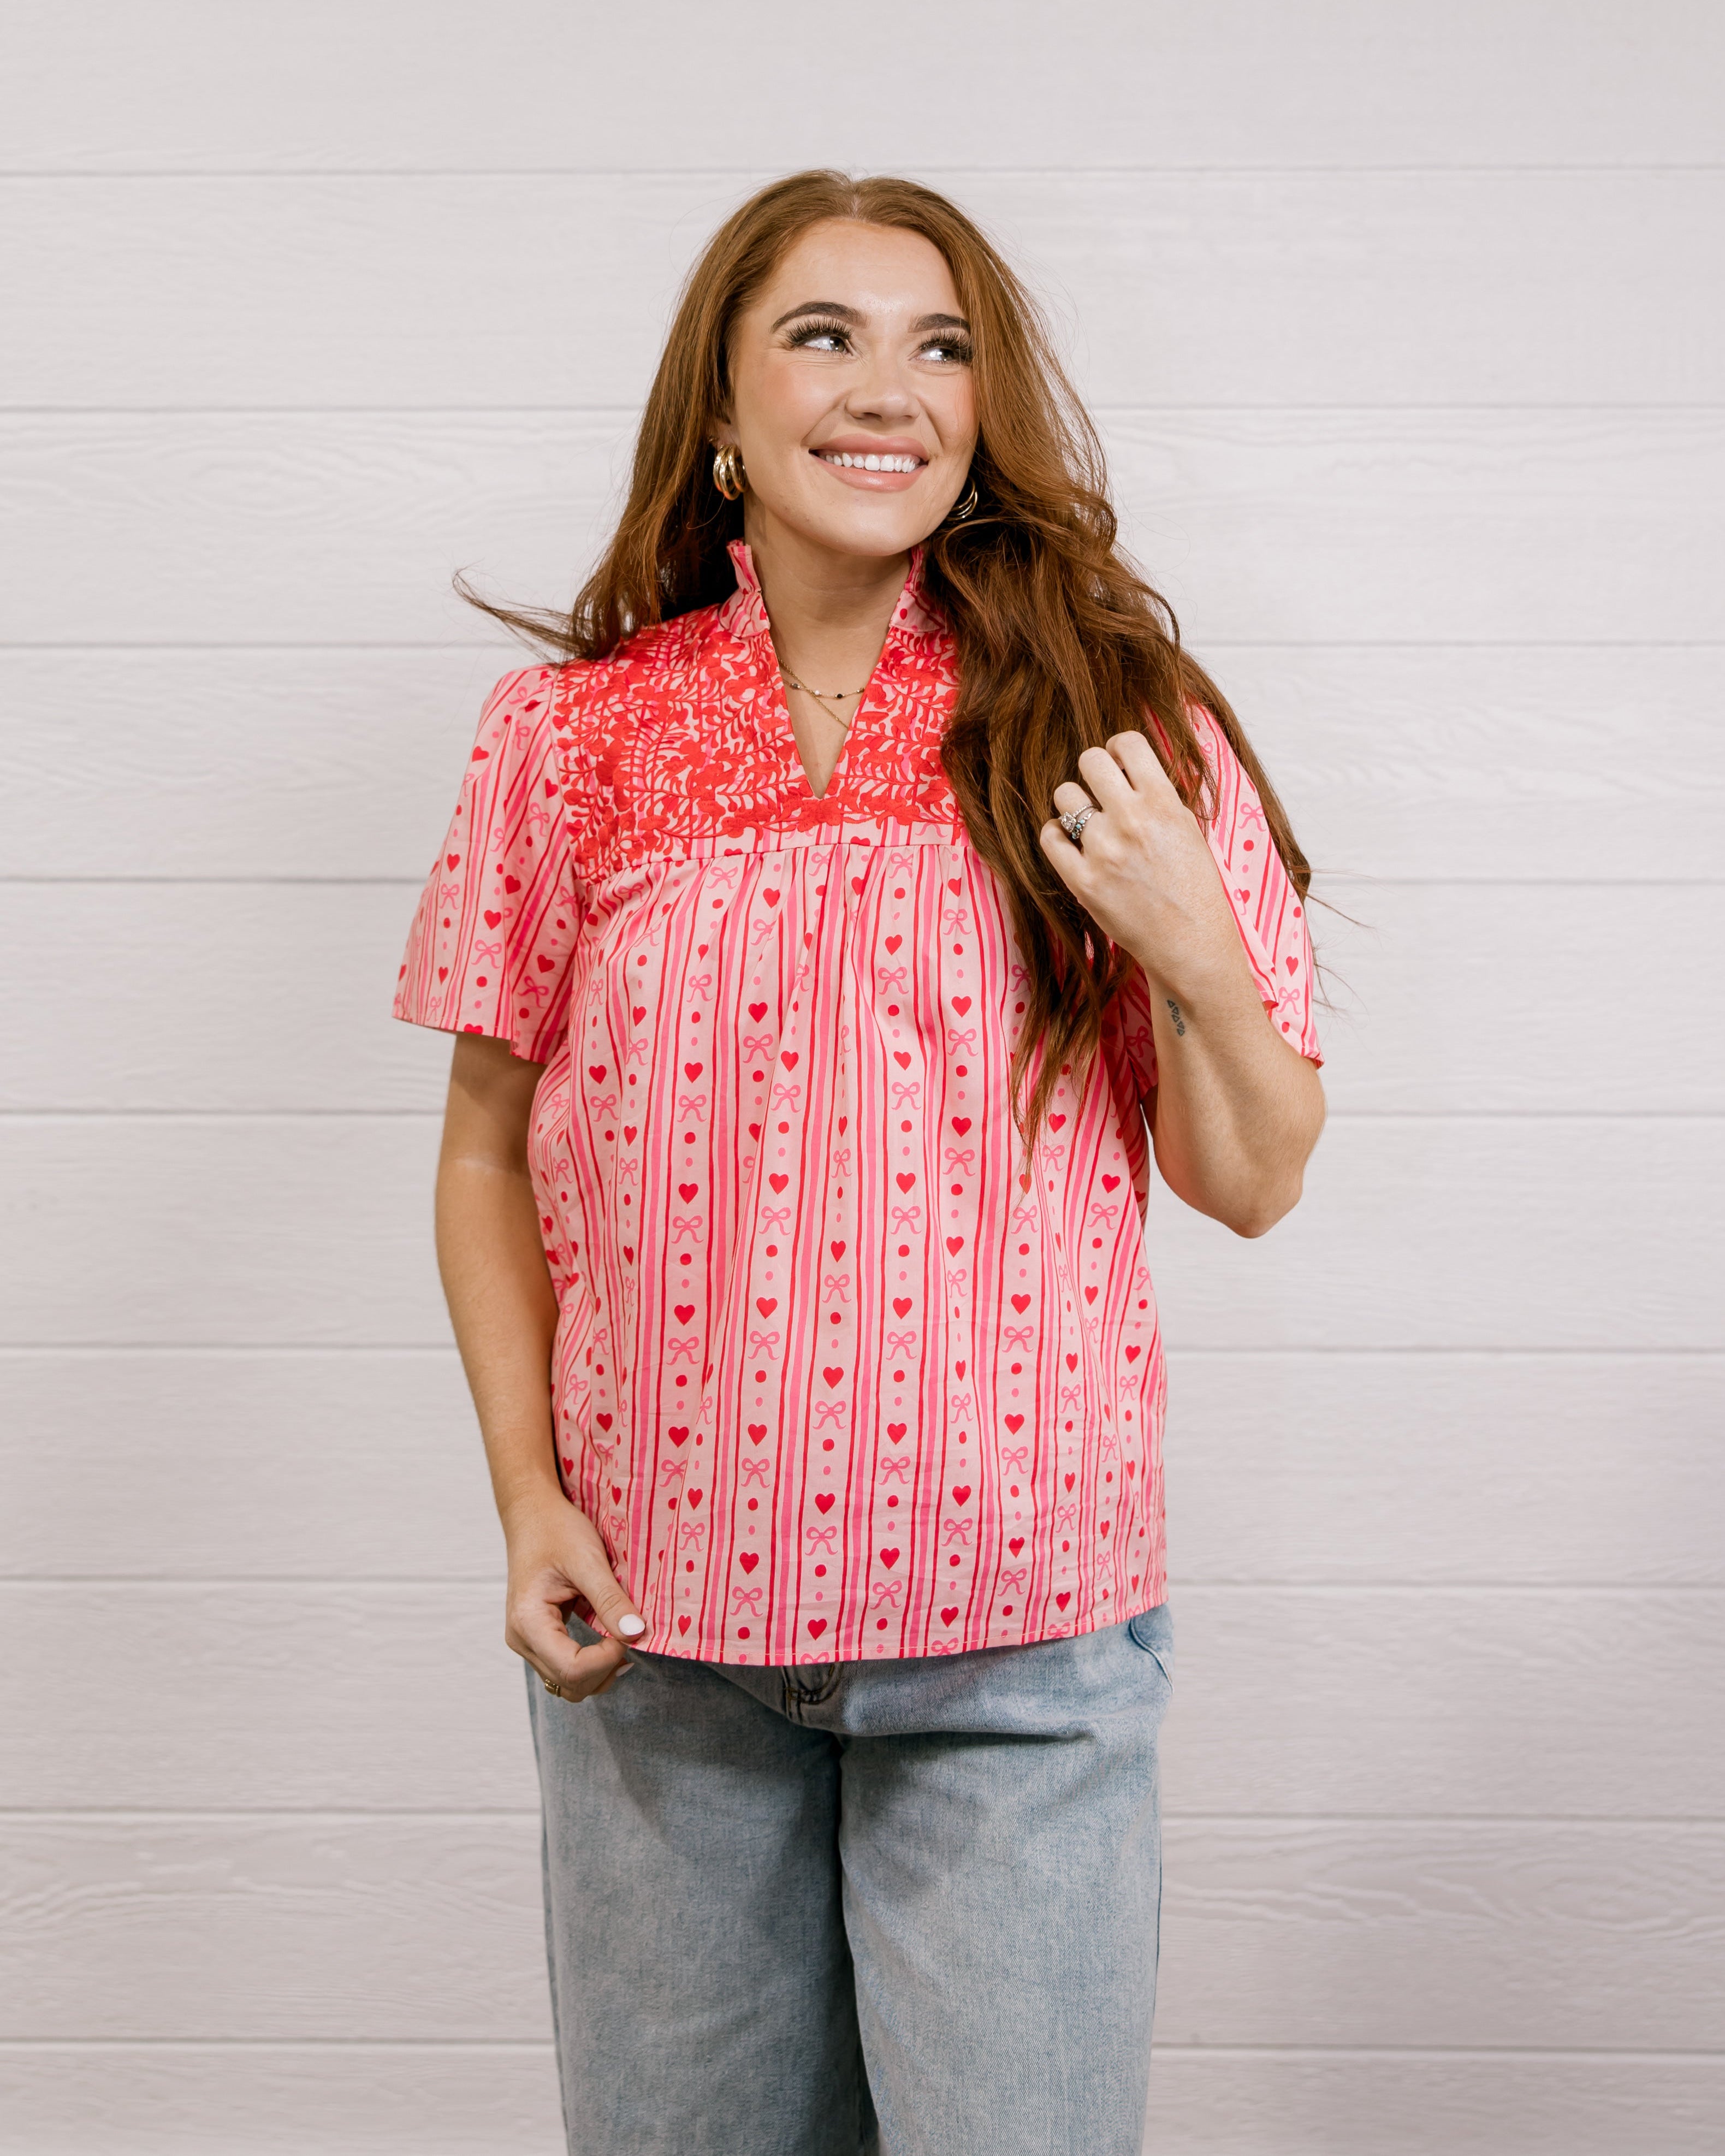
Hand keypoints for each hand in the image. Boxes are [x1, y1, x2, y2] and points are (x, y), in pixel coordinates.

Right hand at [502, 1485, 647, 1702]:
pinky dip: (591, 1664)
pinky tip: (610, 1641)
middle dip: (605, 1668)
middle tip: (630, 1635)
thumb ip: (610, 1600)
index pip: (571, 1669)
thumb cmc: (556, 1529)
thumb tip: (636, 1634)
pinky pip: (565, 1668)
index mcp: (528, 1622)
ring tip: (622, 1640)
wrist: (532, 1514)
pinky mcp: (537, 1638)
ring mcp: (526, 1642)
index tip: (631, 1630)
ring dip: (600, 1671)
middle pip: (569, 1684)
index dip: (608, 1658)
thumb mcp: (588, 1559)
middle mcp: (521, 1639)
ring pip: (567, 1684)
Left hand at [1038, 733, 1236, 985]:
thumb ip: (1160, 796)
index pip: (1128, 742)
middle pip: (1089, 760)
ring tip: (1089, 823)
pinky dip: (1057, 835)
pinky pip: (1050, 836)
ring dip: (1075, 804)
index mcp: (1163, 803)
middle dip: (1094, 772)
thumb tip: (1130, 766)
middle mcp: (1131, 821)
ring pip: (1065, 795)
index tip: (1120, 763)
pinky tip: (1072, 845)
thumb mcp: (1189, 830)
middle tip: (1101, 792)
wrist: (1191, 944)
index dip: (1119, 748)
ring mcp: (1103, 851)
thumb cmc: (1195, 888)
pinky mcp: (1082, 881)